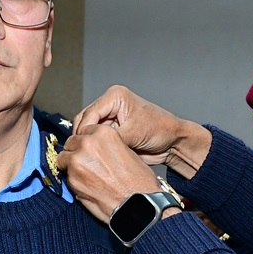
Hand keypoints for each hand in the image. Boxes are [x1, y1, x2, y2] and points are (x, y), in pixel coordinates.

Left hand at [58, 124, 166, 226]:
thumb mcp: (126, 150)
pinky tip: (87, 186)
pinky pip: (65, 176)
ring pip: (63, 158)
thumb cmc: (139, 181)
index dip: (86, 141)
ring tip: (86, 176)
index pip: (83, 131)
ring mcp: (77, 161)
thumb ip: (105, 146)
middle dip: (76, 152)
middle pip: (71, 142)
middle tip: (86, 164)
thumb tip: (91, 149)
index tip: (89, 150)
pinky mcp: (72, 180)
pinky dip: (72, 180)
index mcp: (103, 132)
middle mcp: (88, 143)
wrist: (139, 204)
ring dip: (70, 165)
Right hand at [72, 87, 211, 178]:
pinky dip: (93, 147)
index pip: (90, 113)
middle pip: (84, 121)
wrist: (173, 142)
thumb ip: (112, 138)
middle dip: (83, 137)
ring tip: (85, 157)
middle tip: (80, 154)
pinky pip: (96, 139)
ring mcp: (110, 118)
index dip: (83, 131)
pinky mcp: (111, 131)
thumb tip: (93, 146)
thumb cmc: (161, 130)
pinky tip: (93, 157)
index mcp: (115, 96)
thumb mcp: (134, 133)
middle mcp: (109, 104)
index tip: (80, 146)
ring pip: (88, 131)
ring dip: (87, 143)